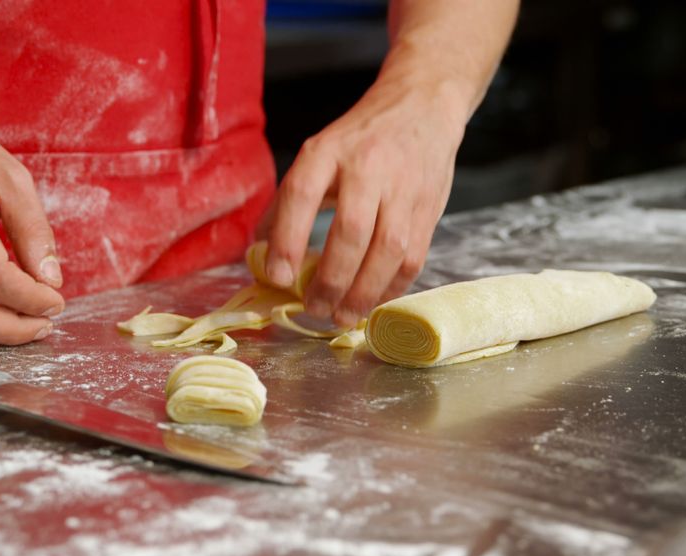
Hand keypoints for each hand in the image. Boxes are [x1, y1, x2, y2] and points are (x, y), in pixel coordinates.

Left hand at [263, 77, 468, 326]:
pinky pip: (413, 258)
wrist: (422, 107)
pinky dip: (391, 287)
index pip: (302, 194)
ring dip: (363, 293)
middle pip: (350, 232)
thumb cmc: (361, 140)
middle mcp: (368, 168)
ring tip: (342, 317)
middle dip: (331, 279)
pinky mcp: (429, 209)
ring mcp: (403, 190)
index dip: (287, 240)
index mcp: (329, 151)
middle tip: (314, 308)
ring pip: (387, 251)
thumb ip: (286, 201)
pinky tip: (373, 301)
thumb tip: (257, 250)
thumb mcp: (318, 154)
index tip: (277, 277)